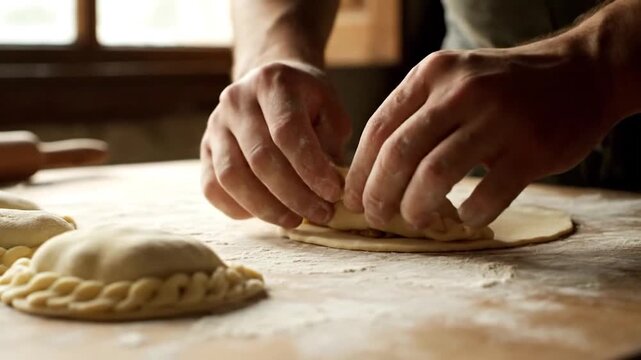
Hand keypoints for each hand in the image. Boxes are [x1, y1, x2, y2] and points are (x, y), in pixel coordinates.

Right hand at [201, 61, 351, 226]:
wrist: (269, 87)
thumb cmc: (306, 102)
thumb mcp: (330, 108)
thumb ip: (331, 141)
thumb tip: (325, 185)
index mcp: (271, 82)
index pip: (287, 131)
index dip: (310, 167)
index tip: (333, 193)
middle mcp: (236, 101)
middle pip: (260, 158)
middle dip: (294, 194)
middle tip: (322, 213)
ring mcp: (214, 125)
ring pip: (233, 177)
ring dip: (267, 207)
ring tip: (296, 220)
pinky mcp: (204, 149)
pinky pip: (213, 187)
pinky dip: (240, 208)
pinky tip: (268, 214)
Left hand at [344, 42, 611, 227]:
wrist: (580, 74)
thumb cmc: (503, 88)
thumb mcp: (453, 82)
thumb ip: (416, 116)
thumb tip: (372, 172)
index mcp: (432, 75)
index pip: (379, 128)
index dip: (361, 171)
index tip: (354, 199)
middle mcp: (461, 91)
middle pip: (400, 154)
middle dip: (380, 194)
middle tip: (377, 217)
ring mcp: (499, 119)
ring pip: (435, 175)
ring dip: (417, 207)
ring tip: (416, 220)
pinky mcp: (532, 149)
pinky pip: (488, 194)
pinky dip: (471, 213)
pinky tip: (468, 217)